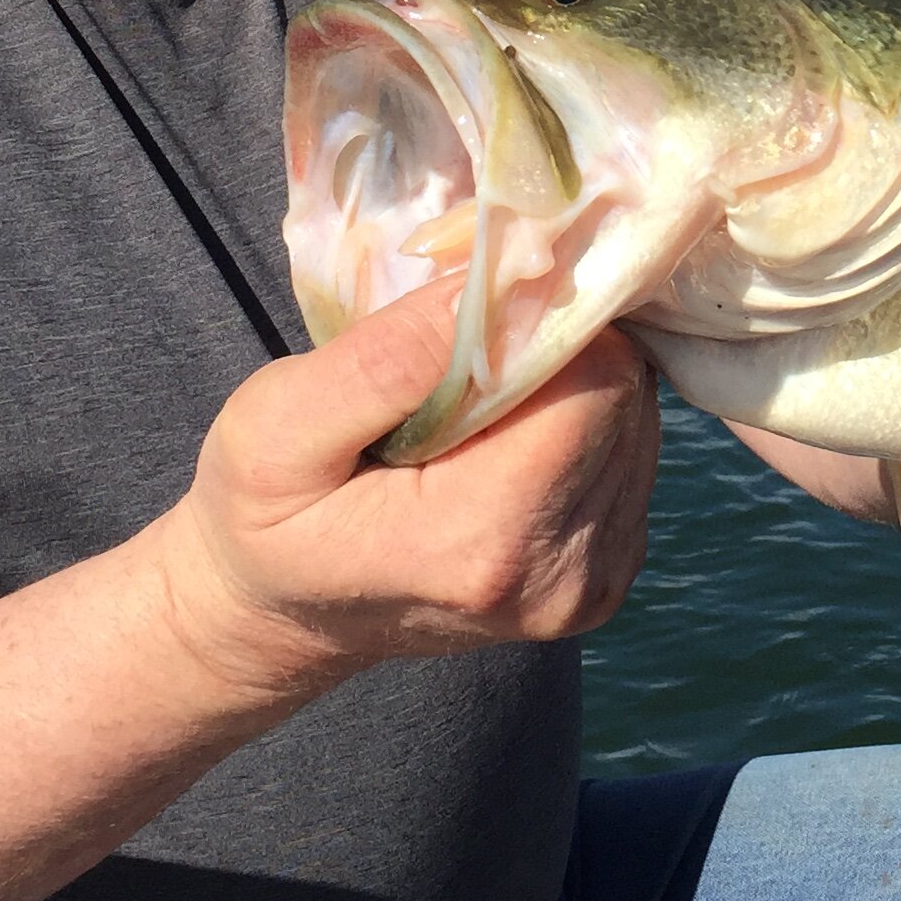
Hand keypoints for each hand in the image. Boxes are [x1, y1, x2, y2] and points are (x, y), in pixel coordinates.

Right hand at [156, 281, 660, 700]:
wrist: (283, 618)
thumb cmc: (265, 516)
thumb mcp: (278, 425)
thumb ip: (389, 357)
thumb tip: (502, 282)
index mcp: (483, 541)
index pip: (594, 382)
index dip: (550, 314)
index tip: (484, 294)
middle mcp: (560, 577)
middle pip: (624, 397)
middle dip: (560, 342)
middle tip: (472, 337)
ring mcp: (591, 587)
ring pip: (635, 420)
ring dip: (571, 382)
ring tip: (480, 391)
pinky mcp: (606, 579)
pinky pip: (628, 457)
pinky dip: (577, 425)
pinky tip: (507, 435)